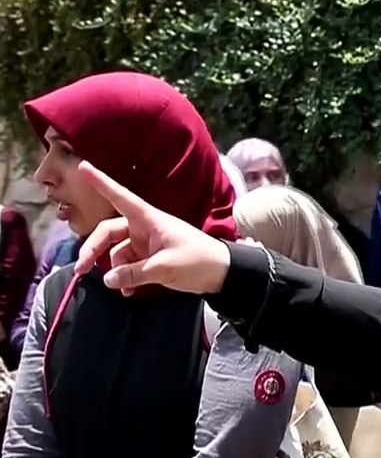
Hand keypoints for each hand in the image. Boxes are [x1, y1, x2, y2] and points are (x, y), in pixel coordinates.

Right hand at [74, 161, 231, 295]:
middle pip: (108, 232)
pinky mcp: (151, 257)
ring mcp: (146, 242)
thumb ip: (134, 273)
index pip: (121, 197)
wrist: (223, 273)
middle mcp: (144, 227)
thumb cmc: (198, 260)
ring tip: (119, 289)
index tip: (84, 166)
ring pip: (117, 252)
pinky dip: (125, 276)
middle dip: (93, 250)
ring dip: (113, 269)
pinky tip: (127, 292)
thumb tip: (107, 279)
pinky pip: (129, 264)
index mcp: (149, 219)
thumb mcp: (165, 267)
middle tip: (80, 269)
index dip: (102, 182)